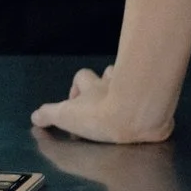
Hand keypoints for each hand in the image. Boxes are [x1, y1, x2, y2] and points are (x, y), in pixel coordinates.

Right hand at [30, 66, 173, 144]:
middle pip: (109, 73)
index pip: (81, 77)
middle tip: (102, 100)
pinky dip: (152, 104)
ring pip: (134, 81)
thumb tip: (35, 115)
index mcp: (92, 88)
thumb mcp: (66, 117)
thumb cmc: (98, 116)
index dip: (78, 86)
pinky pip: (154, 99)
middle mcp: (114, 84)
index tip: (75, 102)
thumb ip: (49, 115)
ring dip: (128, 87)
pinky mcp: (156, 104)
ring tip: (126, 100)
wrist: (135, 117)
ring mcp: (136, 90)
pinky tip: (151, 115)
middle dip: (105, 82)